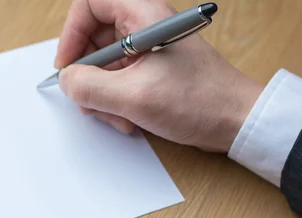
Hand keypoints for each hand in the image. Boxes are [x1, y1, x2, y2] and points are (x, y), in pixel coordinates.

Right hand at [55, 0, 263, 151]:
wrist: (235, 121)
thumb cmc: (198, 101)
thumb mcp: (133, 96)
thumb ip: (89, 86)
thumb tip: (66, 80)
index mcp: (143, 16)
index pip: (90, 4)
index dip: (72, 33)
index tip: (68, 63)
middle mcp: (143, 27)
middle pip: (92, 38)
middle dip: (86, 74)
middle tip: (88, 98)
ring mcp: (147, 50)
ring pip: (103, 65)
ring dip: (101, 95)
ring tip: (117, 115)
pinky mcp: (150, 70)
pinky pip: (117, 81)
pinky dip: (115, 102)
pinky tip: (128, 119)